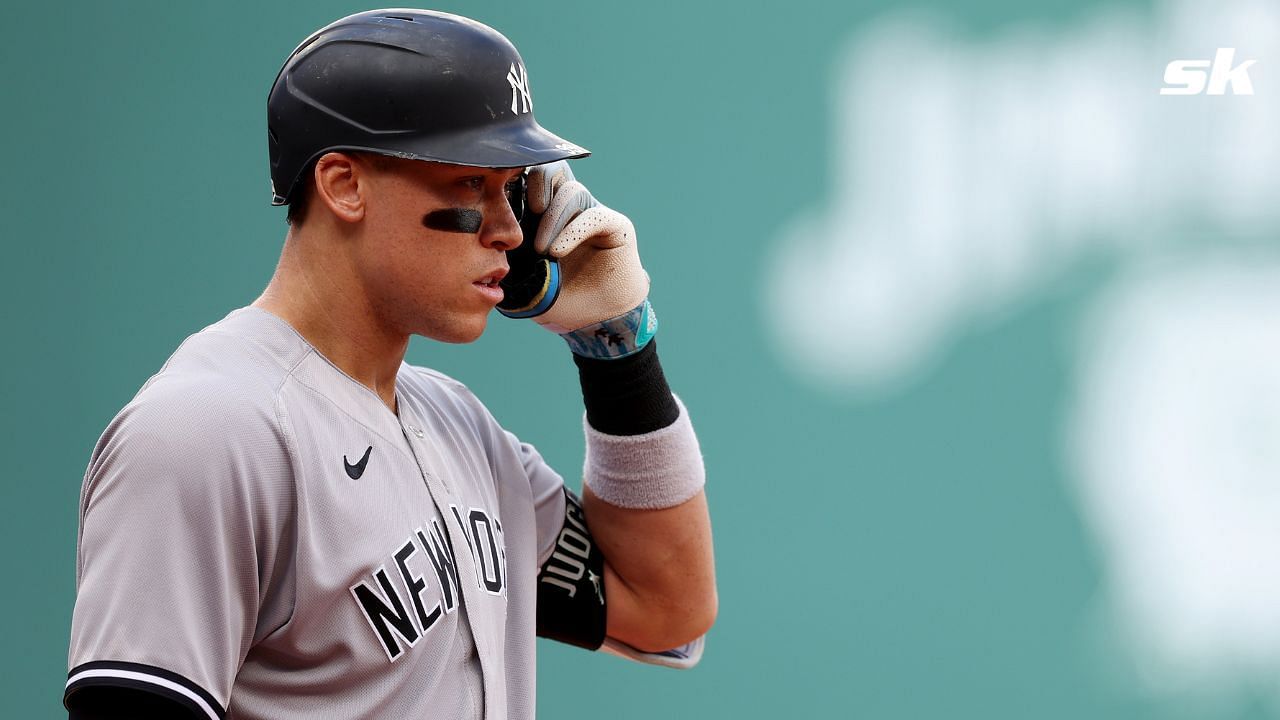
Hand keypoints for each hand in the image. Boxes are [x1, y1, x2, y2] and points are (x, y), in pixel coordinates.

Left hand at [521, 162, 655, 357]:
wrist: (593, 322)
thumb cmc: (558, 301)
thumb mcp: (522, 282)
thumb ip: (504, 262)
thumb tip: (479, 246)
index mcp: (544, 214)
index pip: (530, 180)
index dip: (517, 182)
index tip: (503, 203)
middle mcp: (569, 209)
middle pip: (552, 171)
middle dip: (536, 185)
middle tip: (527, 211)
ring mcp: (591, 215)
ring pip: (571, 191)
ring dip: (552, 218)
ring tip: (542, 250)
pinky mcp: (614, 226)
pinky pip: (593, 216)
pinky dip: (572, 231)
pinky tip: (558, 251)